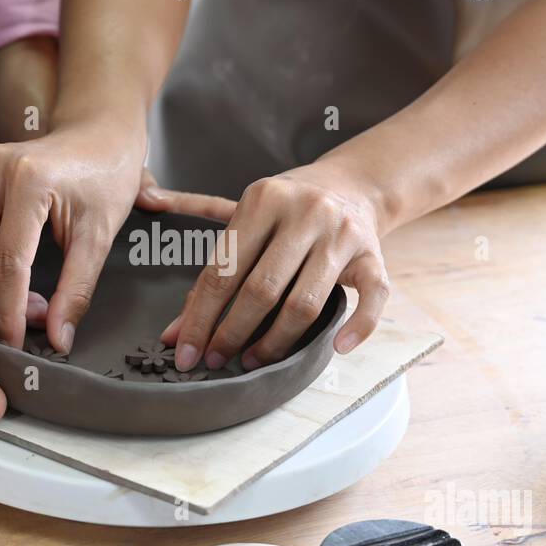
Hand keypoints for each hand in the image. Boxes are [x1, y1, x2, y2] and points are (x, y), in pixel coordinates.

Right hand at [0, 120, 142, 351]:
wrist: (101, 131)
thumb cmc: (108, 174)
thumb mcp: (101, 236)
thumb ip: (77, 290)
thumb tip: (58, 338)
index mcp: (28, 180)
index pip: (9, 262)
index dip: (10, 310)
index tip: (19, 342)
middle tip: (15, 332)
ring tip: (21, 311)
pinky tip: (11, 286)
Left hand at [150, 163, 391, 371]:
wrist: (351, 184)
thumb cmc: (286, 210)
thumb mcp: (244, 218)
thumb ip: (210, 270)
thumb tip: (172, 332)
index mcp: (263, 200)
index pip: (223, 271)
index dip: (201, 318)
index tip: (187, 352)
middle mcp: (306, 213)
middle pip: (262, 290)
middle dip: (233, 333)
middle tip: (217, 360)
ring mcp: (342, 234)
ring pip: (306, 303)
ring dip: (277, 342)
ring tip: (255, 360)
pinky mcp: (374, 254)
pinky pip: (372, 298)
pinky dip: (357, 327)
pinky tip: (336, 347)